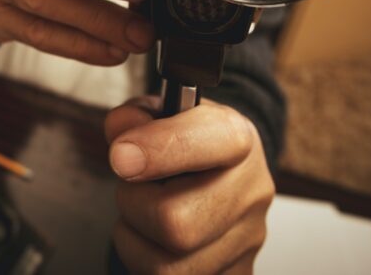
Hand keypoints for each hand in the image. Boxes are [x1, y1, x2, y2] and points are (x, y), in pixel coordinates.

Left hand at [105, 97, 274, 273]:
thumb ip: (133, 118)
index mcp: (235, 137)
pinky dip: (147, 262)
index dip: (156, 150)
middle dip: (134, 206)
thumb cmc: (185, 142)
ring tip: (143, 214)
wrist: (220, 171)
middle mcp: (250, 191)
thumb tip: (122, 136)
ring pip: (167, 266)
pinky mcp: (236, 273)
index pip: (204, 143)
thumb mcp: (160, 113)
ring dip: (136, 239)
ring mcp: (247, 240)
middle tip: (134, 187)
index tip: (120, 156)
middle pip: (176, 222)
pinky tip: (154, 240)